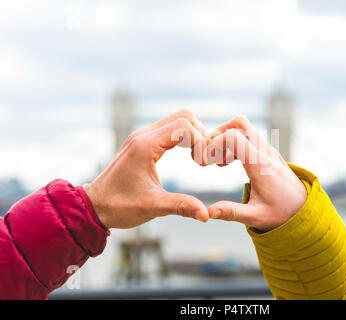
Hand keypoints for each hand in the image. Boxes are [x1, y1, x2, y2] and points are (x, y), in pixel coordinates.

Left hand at [84, 109, 209, 228]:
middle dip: (201, 135)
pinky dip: (185, 138)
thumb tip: (206, 215)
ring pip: (178, 120)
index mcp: (145, 145)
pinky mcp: (143, 142)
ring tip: (199, 159)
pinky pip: (170, 129)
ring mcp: (142, 136)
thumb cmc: (118, 206)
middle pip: (184, 116)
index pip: (184, 126)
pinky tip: (189, 157)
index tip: (204, 164)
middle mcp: (143, 135)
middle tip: (204, 159)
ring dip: (194, 135)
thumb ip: (181, 206)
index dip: (201, 142)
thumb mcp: (152, 207)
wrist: (94, 206)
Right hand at [206, 116, 307, 232]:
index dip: (214, 144)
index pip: (233, 136)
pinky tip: (227, 163)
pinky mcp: (268, 154)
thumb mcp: (256, 217)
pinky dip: (234, 143)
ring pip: (244, 128)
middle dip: (218, 133)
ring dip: (226, 138)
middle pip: (239, 123)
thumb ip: (231, 213)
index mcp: (260, 165)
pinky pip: (249, 137)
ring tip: (217, 162)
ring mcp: (268, 151)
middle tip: (208, 154)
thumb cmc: (283, 214)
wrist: (306, 211)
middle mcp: (265, 153)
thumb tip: (207, 213)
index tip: (206, 162)